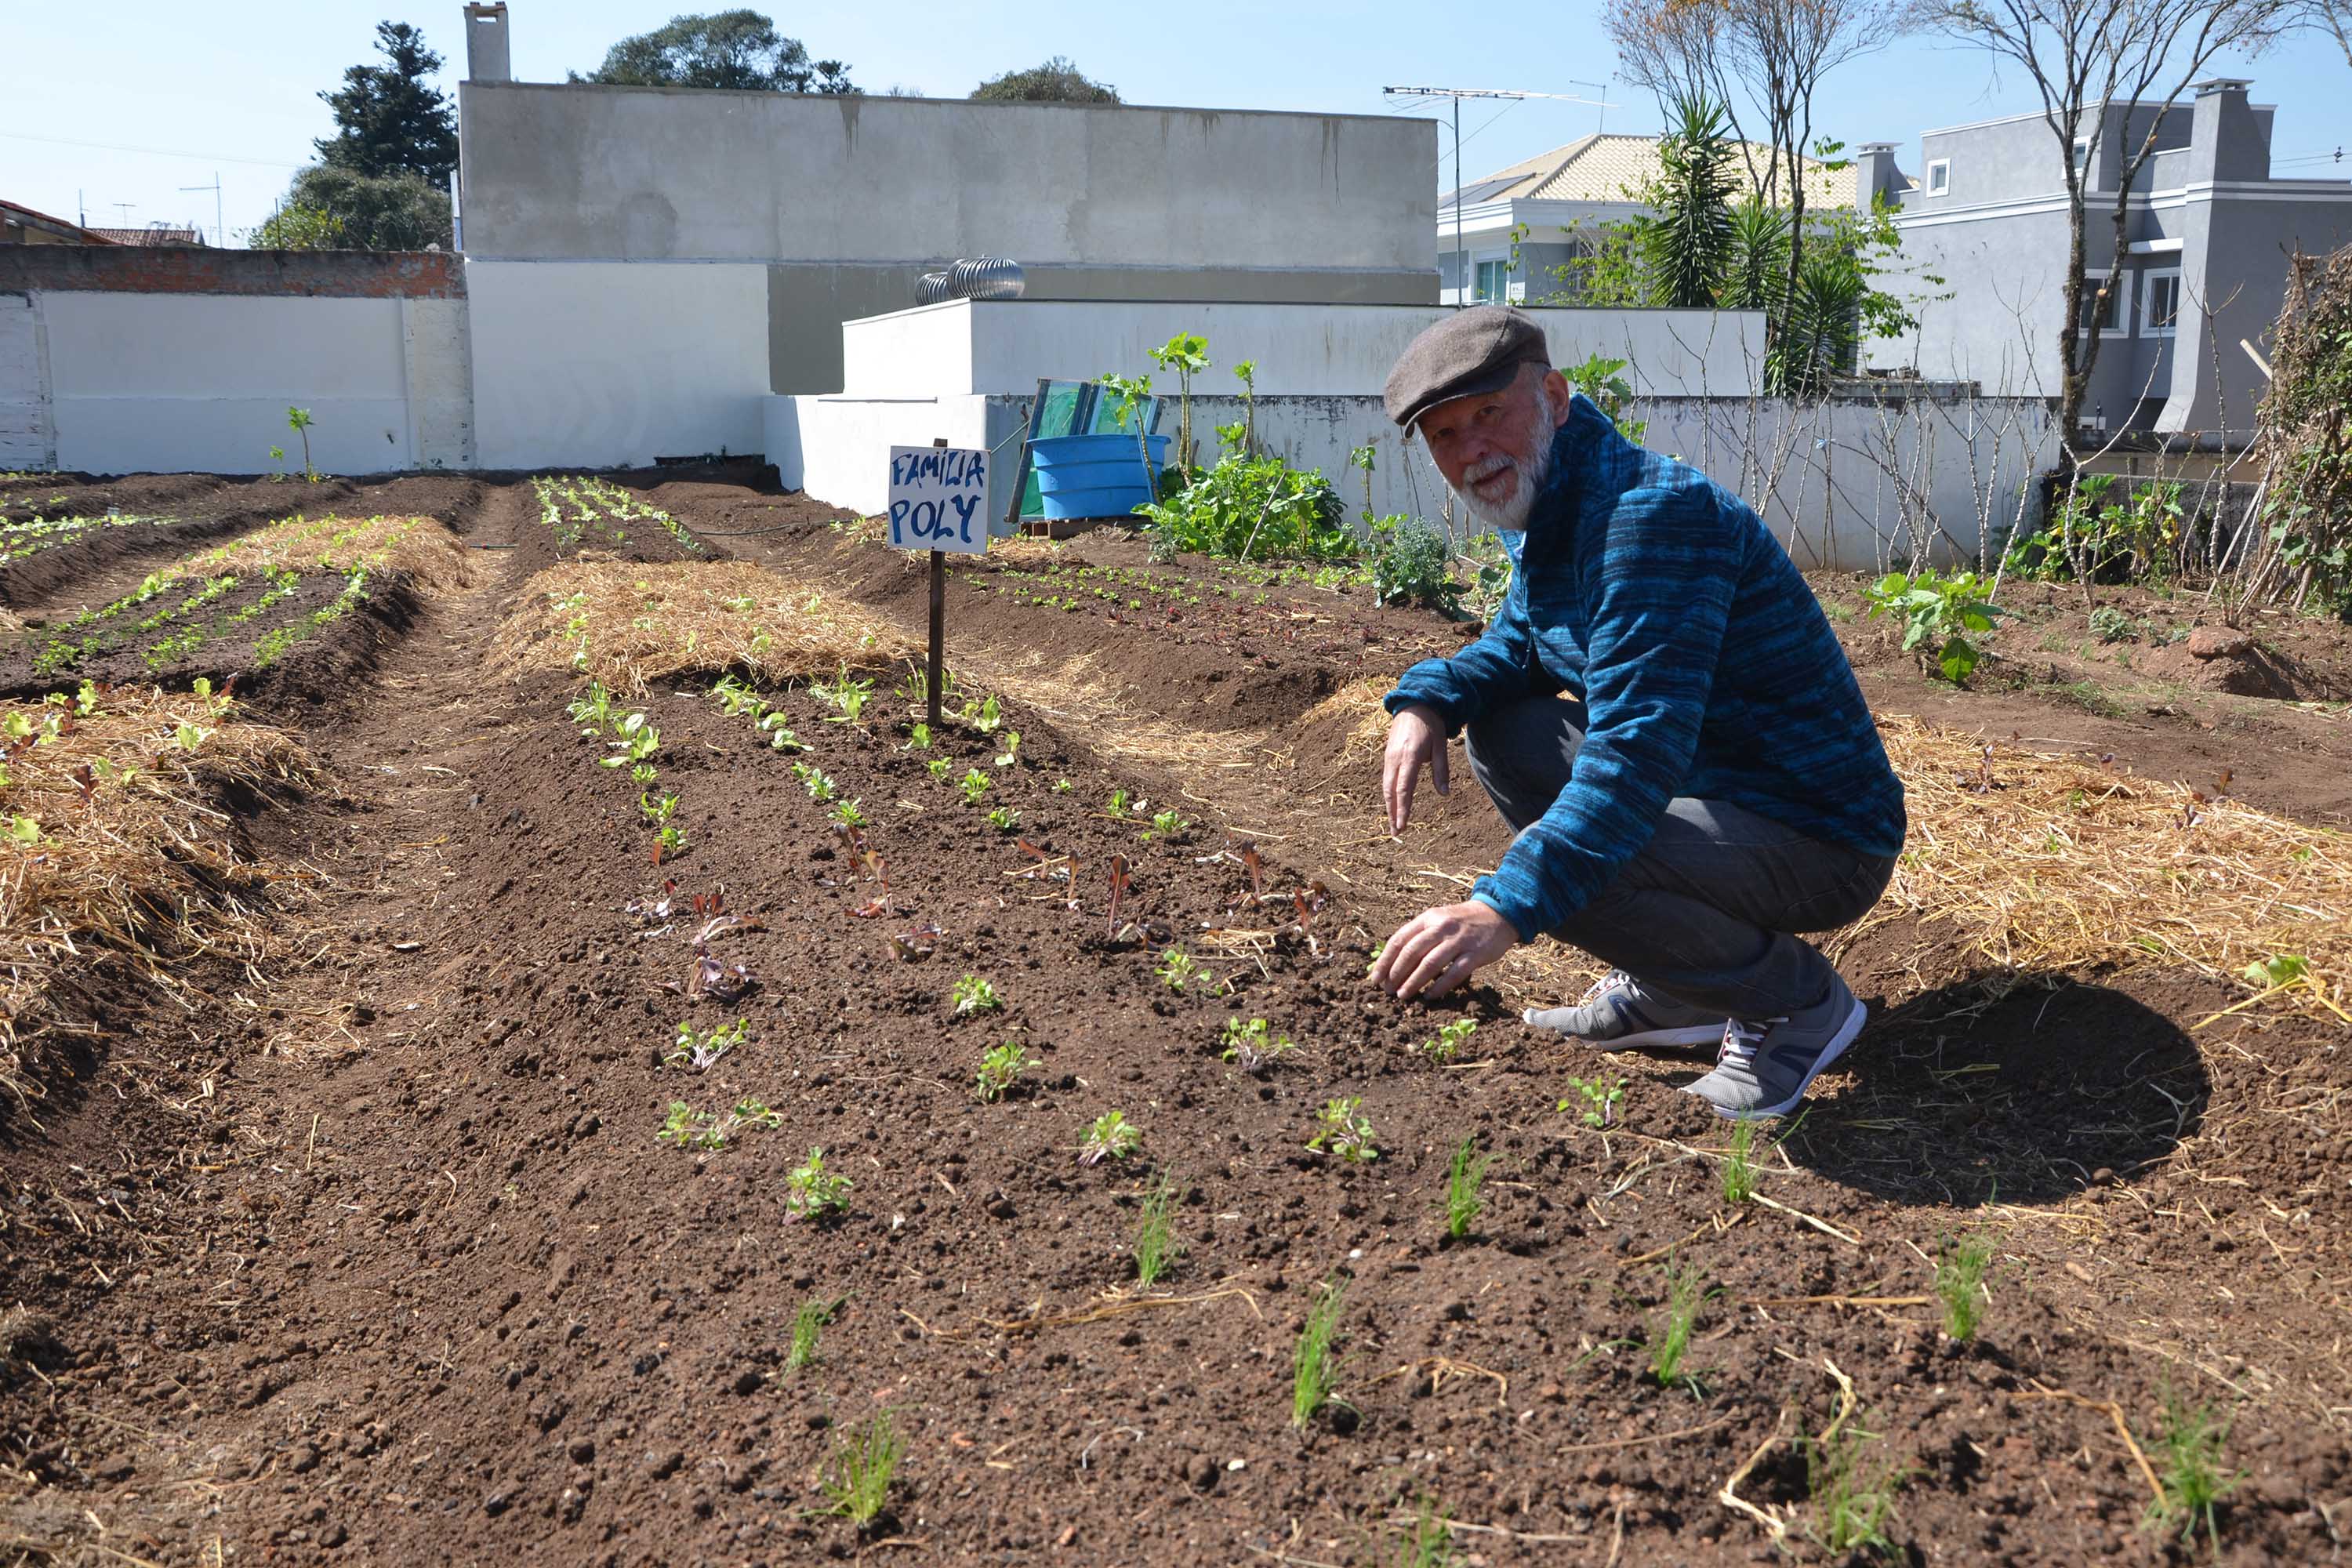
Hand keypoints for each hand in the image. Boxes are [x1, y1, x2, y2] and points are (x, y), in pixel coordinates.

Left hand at [1372, 901, 1516, 1000]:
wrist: (1499, 914)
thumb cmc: (1462, 922)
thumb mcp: (1438, 920)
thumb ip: (1419, 936)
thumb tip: (1395, 963)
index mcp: (1428, 918)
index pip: (1399, 940)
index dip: (1385, 961)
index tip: (1376, 978)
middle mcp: (1441, 927)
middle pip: (1412, 952)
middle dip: (1396, 974)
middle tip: (1388, 991)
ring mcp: (1459, 940)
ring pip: (1430, 964)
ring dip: (1414, 982)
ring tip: (1403, 996)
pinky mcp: (1476, 953)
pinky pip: (1454, 973)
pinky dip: (1440, 986)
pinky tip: (1430, 996)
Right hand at [1381, 703, 1449, 834]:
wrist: (1414, 704)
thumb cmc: (1431, 725)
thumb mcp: (1440, 746)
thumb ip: (1441, 770)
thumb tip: (1444, 794)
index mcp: (1409, 756)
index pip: (1403, 788)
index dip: (1402, 809)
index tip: (1403, 825)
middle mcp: (1395, 758)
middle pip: (1390, 791)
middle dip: (1392, 813)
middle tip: (1396, 832)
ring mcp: (1388, 756)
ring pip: (1385, 786)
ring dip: (1389, 806)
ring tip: (1394, 823)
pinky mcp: (1387, 755)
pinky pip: (1386, 778)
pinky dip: (1388, 794)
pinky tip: (1393, 804)